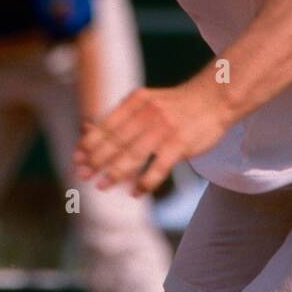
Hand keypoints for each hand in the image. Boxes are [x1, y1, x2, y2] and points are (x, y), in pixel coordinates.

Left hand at [73, 74, 231, 195]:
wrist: (213, 98)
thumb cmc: (176, 104)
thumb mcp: (148, 100)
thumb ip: (124, 115)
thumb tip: (91, 130)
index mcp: (136, 101)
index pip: (108, 124)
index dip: (90, 143)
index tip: (77, 157)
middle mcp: (147, 113)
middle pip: (116, 141)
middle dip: (96, 160)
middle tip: (83, 175)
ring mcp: (164, 129)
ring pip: (133, 155)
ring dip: (115, 173)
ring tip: (102, 186)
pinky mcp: (180, 144)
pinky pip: (158, 168)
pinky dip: (145, 182)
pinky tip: (135, 193)